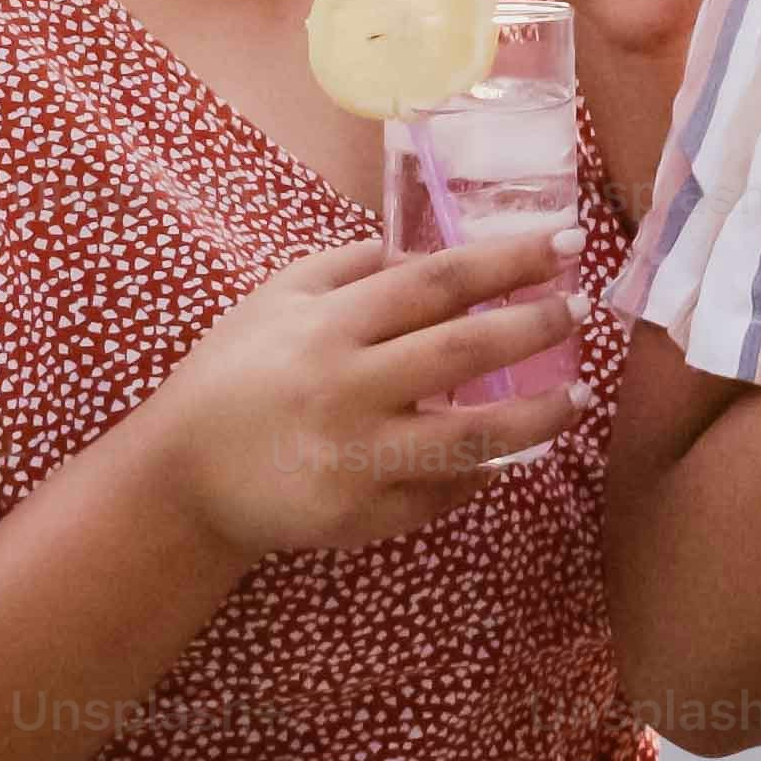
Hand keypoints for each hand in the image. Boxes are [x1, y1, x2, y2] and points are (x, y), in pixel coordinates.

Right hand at [125, 227, 585, 564]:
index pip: (437, 282)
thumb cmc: (231, 376)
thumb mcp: (274, 300)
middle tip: (581, 310)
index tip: (564, 245)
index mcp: (330, 326)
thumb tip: (422, 246)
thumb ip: (346, 266)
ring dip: (536, 416)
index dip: (506, 261)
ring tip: (577, 398)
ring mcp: (357, 457)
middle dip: (535, 326)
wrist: (180, 478)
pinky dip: (481, 474)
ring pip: (470, 437)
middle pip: (464, 352)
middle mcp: (348, 388)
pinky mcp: (361, 515)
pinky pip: (440, 494)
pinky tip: (509, 456)